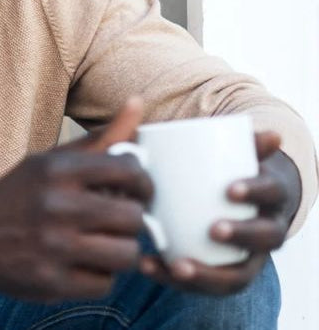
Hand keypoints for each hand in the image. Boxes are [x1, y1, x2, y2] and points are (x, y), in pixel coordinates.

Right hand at [0, 99, 151, 301]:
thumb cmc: (20, 194)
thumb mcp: (52, 161)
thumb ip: (102, 139)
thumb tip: (139, 103)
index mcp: (57, 170)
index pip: (130, 171)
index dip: (142, 183)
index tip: (134, 191)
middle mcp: (55, 206)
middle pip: (134, 218)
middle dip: (130, 221)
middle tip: (116, 221)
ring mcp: (52, 247)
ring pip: (126, 255)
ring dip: (119, 251)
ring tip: (102, 244)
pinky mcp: (50, 281)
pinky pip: (104, 284)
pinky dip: (98, 276)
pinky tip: (80, 264)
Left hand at [138, 131, 298, 294]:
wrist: (236, 200)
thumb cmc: (227, 172)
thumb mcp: (234, 154)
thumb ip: (237, 140)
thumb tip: (264, 131)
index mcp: (270, 197)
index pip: (271, 194)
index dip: (254, 192)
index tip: (229, 189)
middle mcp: (267, 231)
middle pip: (265, 239)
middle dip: (241, 236)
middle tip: (213, 229)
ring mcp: (246, 258)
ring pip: (237, 275)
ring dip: (207, 274)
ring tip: (176, 265)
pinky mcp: (221, 274)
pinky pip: (205, 287)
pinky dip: (175, 280)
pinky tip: (147, 266)